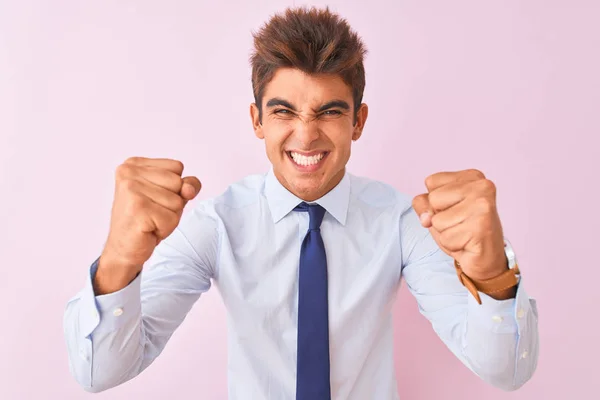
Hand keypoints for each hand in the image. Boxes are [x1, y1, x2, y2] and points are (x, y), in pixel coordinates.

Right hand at [96, 157, 200, 293]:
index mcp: (134, 164)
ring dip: (169, 216)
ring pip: (177, 201)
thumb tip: (189, 189)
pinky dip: (165, 228)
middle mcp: (129, 172)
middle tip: (151, 212)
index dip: (174, 187)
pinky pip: (172, 218)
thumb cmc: (146, 220)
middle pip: (178, 182)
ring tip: (149, 220)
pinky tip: (148, 229)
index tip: (153, 199)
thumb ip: (187, 185)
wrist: (123, 249)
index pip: (177, 167)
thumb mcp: (170, 196)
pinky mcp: (138, 208)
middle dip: (172, 203)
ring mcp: (132, 189)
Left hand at [412, 169, 507, 280]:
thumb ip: (423, 204)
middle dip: (439, 217)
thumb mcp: (437, 211)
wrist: (487, 259)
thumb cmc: (461, 231)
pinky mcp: (481, 225)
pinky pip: (446, 237)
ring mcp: (483, 204)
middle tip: (460, 224)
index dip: (435, 202)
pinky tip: (468, 243)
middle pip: (433, 199)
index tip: (456, 210)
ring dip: (445, 232)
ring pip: (437, 219)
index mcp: (472, 176)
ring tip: (464, 233)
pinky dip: (452, 244)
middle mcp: (481, 186)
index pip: (431, 182)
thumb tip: (426, 218)